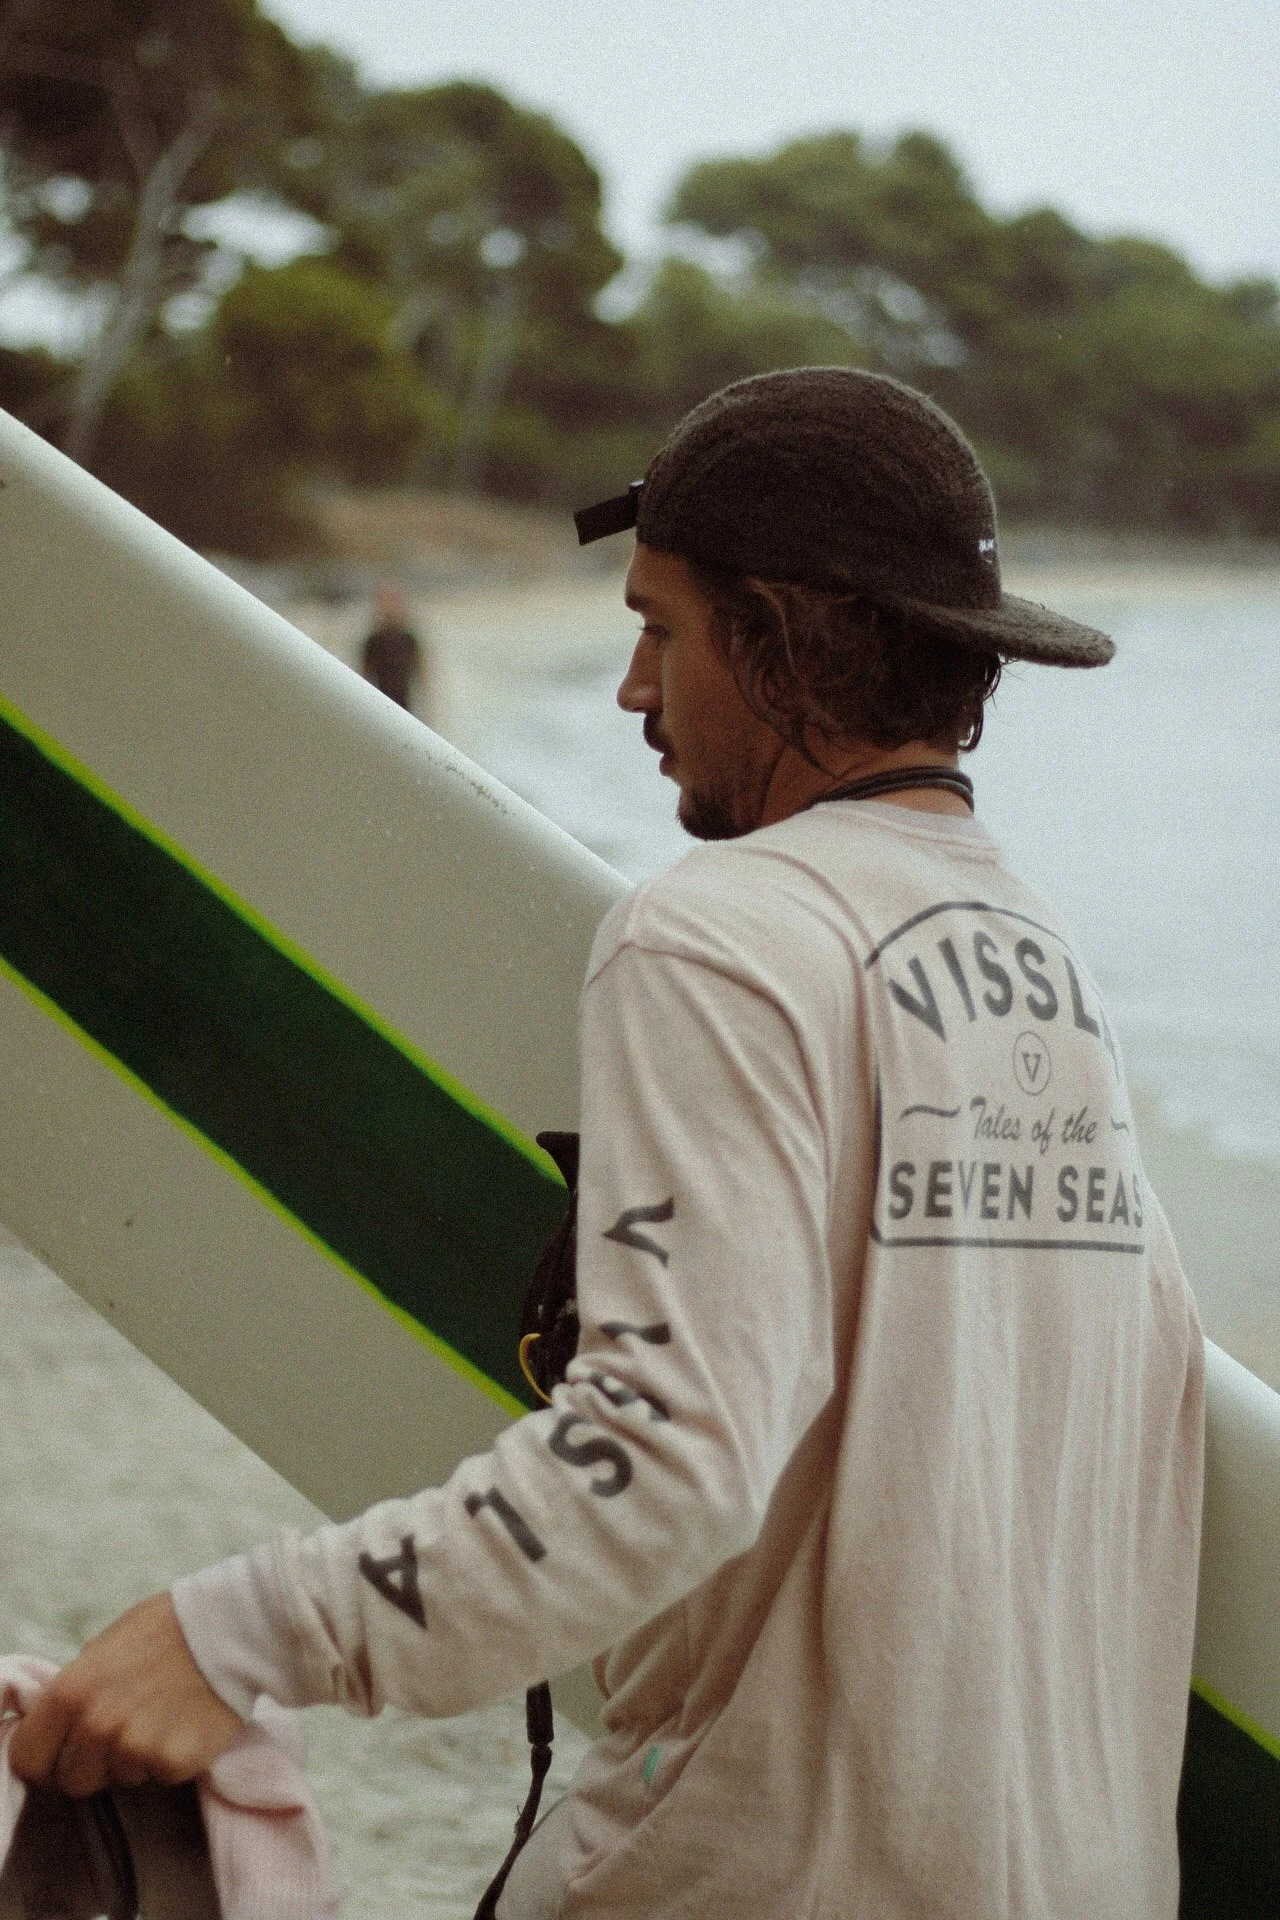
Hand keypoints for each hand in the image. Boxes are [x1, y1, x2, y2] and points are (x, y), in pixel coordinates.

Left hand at [8, 1593, 244, 1795]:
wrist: (230, 1627)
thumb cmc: (165, 1629)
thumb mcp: (103, 1648)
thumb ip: (76, 1691)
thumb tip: (57, 1724)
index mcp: (70, 1693)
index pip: (27, 1760)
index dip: (44, 1759)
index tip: (62, 1753)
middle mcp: (97, 1726)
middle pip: (72, 1782)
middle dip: (92, 1765)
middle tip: (122, 1733)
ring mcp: (135, 1749)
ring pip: (120, 1780)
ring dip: (135, 1759)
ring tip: (162, 1716)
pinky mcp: (173, 1764)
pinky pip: (159, 1777)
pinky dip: (170, 1758)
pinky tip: (185, 1723)